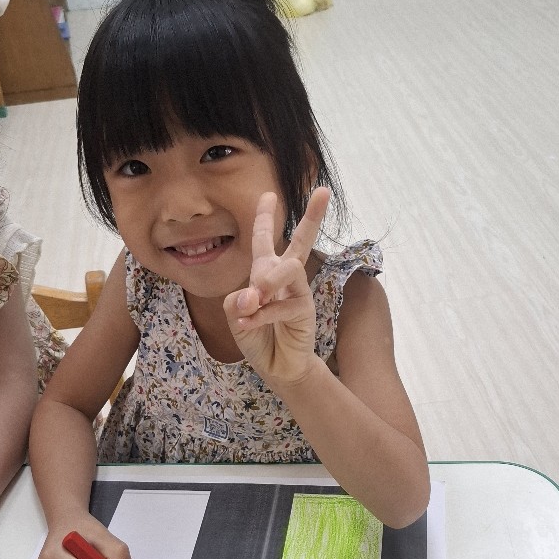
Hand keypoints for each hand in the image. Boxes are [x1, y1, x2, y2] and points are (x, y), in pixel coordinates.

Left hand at [224, 187, 329, 388]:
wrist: (276, 367)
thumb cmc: (257, 337)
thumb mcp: (235, 316)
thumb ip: (236, 300)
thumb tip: (251, 295)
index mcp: (266, 273)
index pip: (264, 240)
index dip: (264, 217)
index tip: (267, 194)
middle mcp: (286, 278)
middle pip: (302, 241)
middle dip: (313, 216)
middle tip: (323, 191)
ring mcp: (298, 292)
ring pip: (289, 268)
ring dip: (267, 281)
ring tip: (254, 299)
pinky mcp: (305, 310)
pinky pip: (282, 304)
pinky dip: (261, 314)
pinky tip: (248, 323)